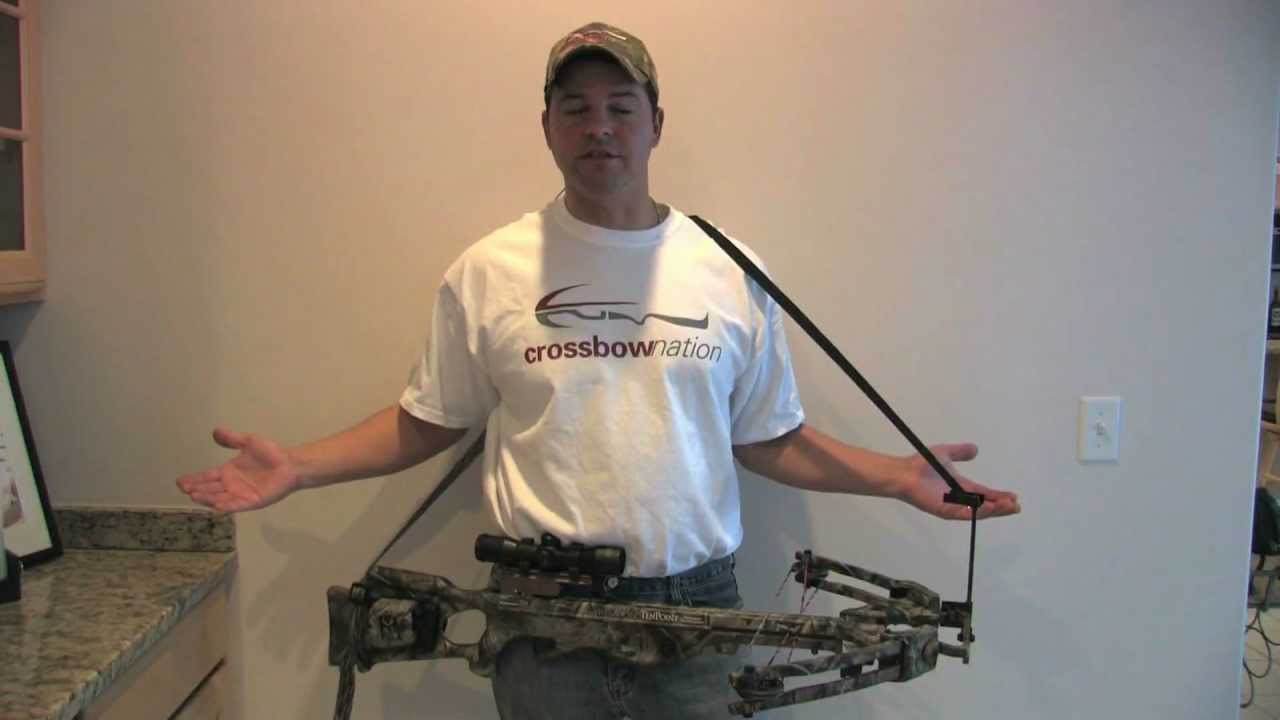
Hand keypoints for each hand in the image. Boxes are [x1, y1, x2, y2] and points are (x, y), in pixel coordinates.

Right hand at [176, 428, 300, 512]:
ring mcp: (240, 494)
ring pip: (219, 497)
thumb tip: (215, 431)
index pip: (206, 477)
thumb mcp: (248, 442)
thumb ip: (232, 439)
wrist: (290, 464)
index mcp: (228, 472)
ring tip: (194, 496)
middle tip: (184, 488)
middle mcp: (231, 485)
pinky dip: (225, 505)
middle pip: (209, 488)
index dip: (194, 479)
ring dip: (207, 498)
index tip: (179, 481)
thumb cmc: (271, 454)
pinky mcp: (251, 501)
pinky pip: (236, 505)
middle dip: (196, 489)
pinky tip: (215, 505)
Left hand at [897, 443, 1020, 519]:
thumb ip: (960, 452)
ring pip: (978, 512)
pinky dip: (978, 512)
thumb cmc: (922, 464)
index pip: (985, 494)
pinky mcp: (945, 510)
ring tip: (1008, 507)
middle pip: (985, 506)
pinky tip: (990, 508)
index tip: (1014, 497)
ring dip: (994, 510)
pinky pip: (965, 513)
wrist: (904, 472)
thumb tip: (976, 449)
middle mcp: (960, 499)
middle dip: (1001, 507)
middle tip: (1016, 506)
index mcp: (961, 488)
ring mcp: (953, 506)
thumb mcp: (946, 454)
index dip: (999, 496)